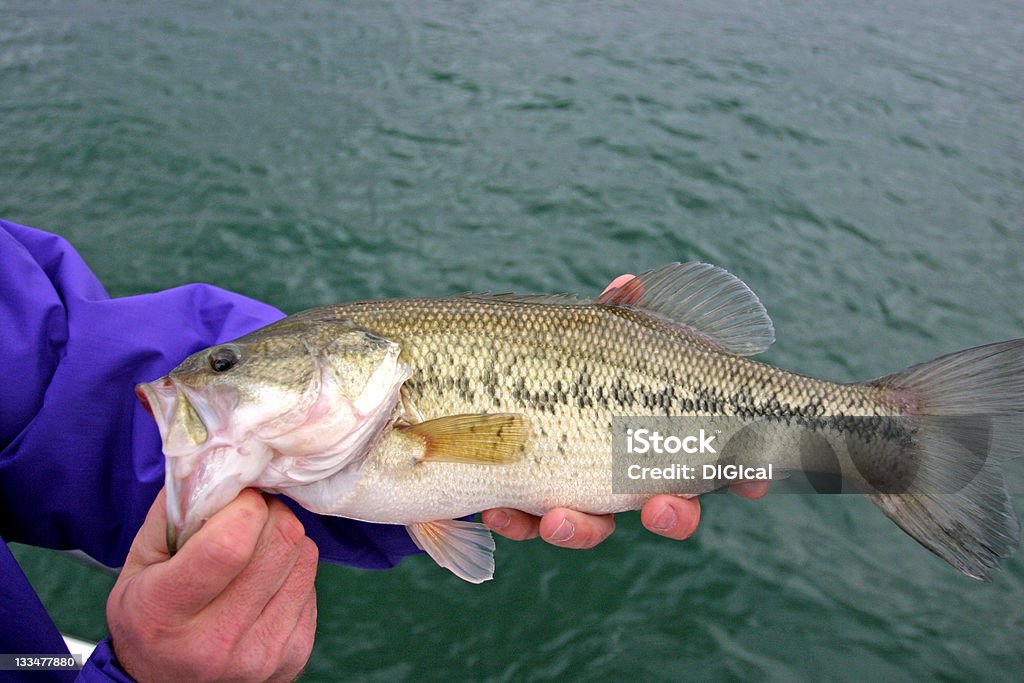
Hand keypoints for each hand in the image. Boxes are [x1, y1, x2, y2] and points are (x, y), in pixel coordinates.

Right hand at [107, 489, 318, 681]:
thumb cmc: (151, 615)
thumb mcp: (140, 564)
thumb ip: (176, 510)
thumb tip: (219, 460)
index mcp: (165, 613)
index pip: (230, 544)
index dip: (244, 506)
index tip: (236, 499)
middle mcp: (216, 641)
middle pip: (280, 540)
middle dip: (267, 513)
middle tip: (247, 517)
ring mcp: (260, 653)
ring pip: (304, 555)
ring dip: (283, 539)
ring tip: (253, 551)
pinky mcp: (293, 656)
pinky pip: (312, 582)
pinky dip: (293, 569)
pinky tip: (264, 581)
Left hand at [480, 274, 770, 547]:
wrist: (492, 384)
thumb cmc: (568, 357)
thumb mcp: (596, 334)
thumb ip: (617, 317)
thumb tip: (628, 285)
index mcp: (663, 435)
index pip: (720, 460)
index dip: (746, 475)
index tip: (756, 480)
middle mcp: (629, 473)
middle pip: (669, 509)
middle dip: (672, 516)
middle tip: (662, 509)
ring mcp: (582, 494)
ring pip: (595, 526)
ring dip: (582, 529)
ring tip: (559, 521)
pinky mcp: (531, 506)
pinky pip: (529, 524)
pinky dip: (515, 522)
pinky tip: (495, 511)